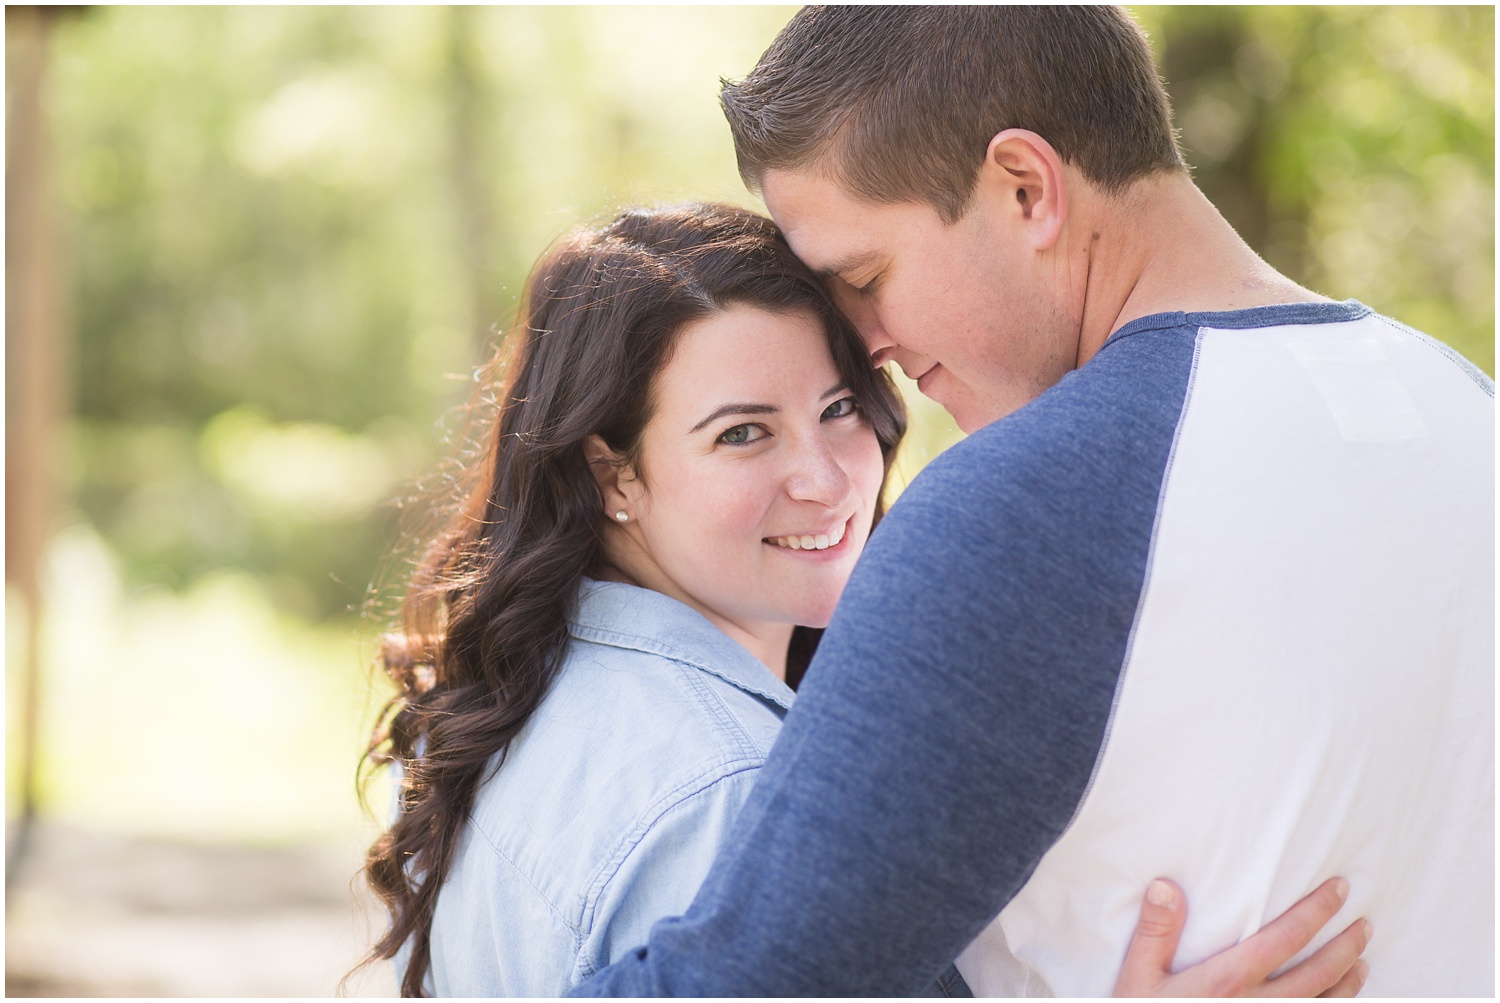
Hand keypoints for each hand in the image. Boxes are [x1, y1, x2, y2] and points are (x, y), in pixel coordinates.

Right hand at [1113, 877, 1370, 996]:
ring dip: (1349, 982)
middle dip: (1347, 945)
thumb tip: (1166, 886)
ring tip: (1362, 962)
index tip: (1339, 890)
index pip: (1286, 938)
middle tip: (1364, 925)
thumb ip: (1156, 932)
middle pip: (1319, 972)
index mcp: (1229, 981)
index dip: (1317, 911)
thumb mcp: (1138, 977)